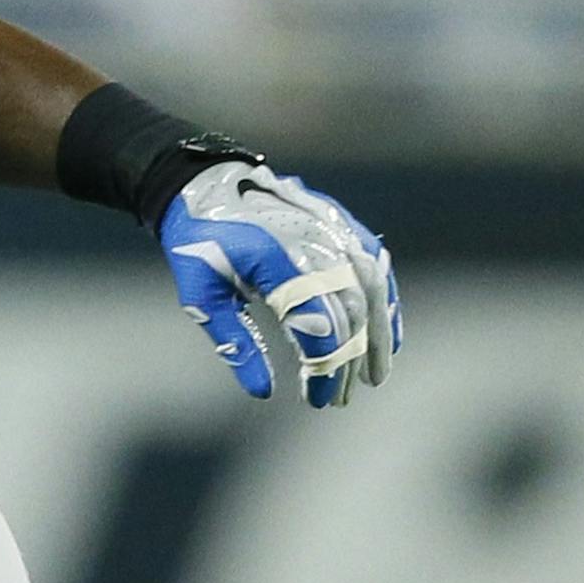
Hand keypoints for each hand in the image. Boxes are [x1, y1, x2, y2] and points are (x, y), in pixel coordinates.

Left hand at [158, 162, 401, 407]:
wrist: (198, 183)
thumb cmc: (195, 240)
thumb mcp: (201, 294)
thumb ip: (234, 341)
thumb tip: (262, 391)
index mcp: (278, 261)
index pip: (319, 326)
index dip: (324, 367)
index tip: (316, 399)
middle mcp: (315, 242)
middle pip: (350, 312)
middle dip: (348, 360)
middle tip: (339, 397)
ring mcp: (331, 228)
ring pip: (372, 289)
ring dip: (378, 336)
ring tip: (375, 375)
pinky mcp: (339, 221)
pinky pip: (374, 264)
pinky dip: (385, 300)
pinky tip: (388, 333)